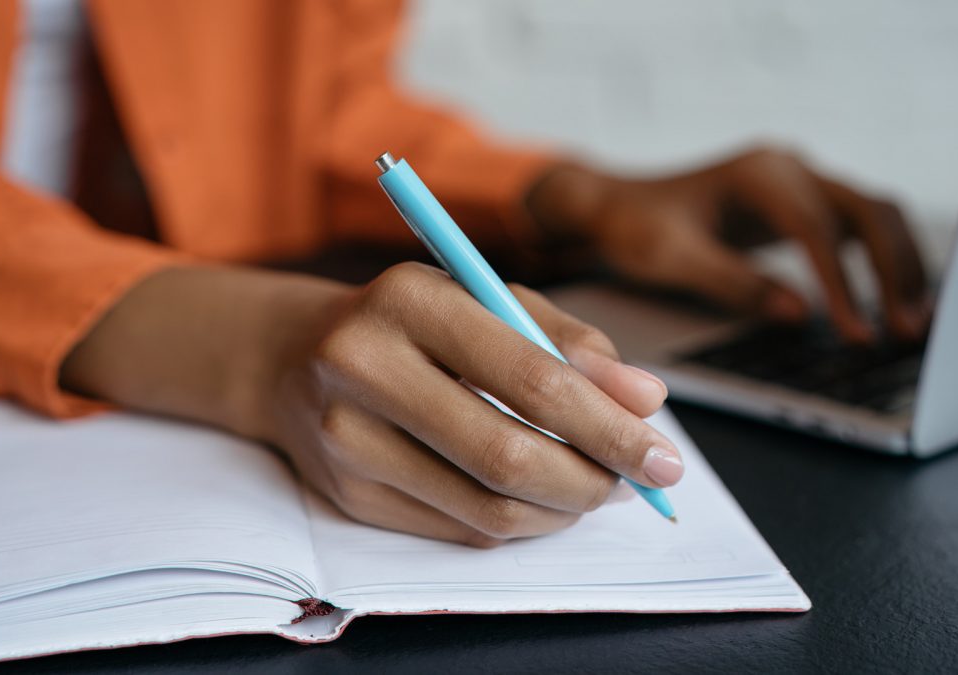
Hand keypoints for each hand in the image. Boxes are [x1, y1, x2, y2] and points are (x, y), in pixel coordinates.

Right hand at [62, 263, 681, 546]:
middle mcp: (363, 367)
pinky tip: (540, 500)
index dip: (609, 426)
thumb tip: (645, 400)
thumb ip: (569, 340)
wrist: (294, 354)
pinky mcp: (345, 494)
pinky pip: (458, 529)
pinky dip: (518, 523)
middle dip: (593, 480)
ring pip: (485, 507)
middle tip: (637, 483)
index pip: (530, 377)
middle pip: (507, 455)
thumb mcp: (488, 298)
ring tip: (594, 488)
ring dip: (561, 510)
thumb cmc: (413, 320)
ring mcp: (344, 439)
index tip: (663, 454)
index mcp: (409, 299)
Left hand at [527, 146, 929, 341]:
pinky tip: (895, 305)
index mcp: (759, 173)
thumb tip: (798, 314)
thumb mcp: (670, 258)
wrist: (617, 207)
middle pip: (869, 210)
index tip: (855, 331)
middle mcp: (790, 168)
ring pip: (876, 215)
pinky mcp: (805, 206)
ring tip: (914, 324)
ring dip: (901, 266)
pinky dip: (884, 264)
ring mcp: (802, 183)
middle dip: (895, 270)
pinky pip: (860, 229)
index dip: (842, 282)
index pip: (816, 227)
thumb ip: (732, 283)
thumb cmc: (636, 228)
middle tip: (908, 330)